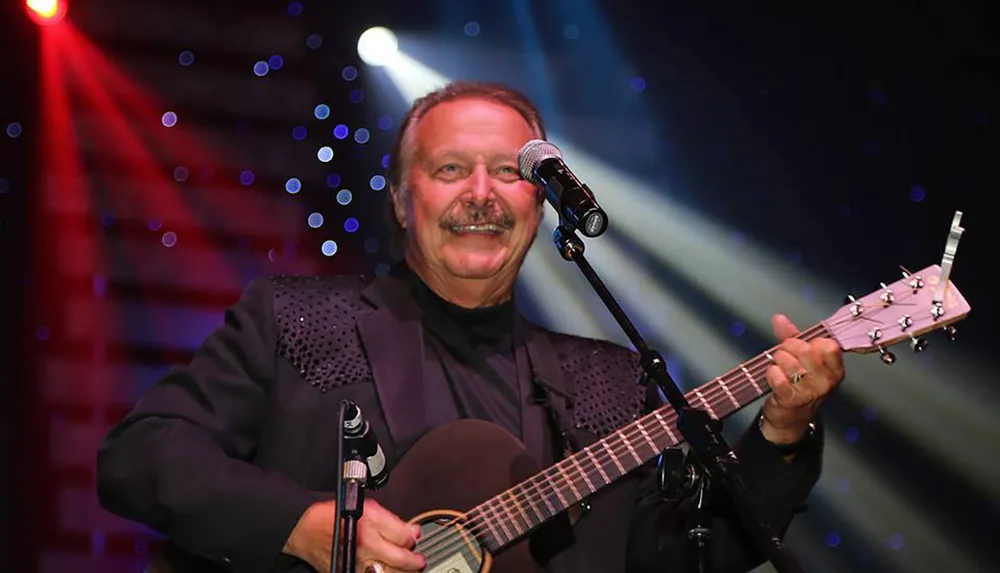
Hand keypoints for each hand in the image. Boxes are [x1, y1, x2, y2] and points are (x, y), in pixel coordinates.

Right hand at [284, 499, 424, 572]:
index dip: (414, 536)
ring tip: (407, 569)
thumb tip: (410, 531)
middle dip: (414, 561)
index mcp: (371, 527)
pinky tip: (386, 570)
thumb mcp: (366, 508)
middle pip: (401, 560)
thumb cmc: (332, 516)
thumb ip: (391, 520)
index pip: (404, 537)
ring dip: (401, 572)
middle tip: (419, 561)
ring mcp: (358, 564)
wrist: (306, 530)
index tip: (416, 536)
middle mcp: (366, 548)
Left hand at [762, 314, 844, 443]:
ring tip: (779, 366)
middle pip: (805, 350)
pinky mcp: (793, 399)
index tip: (803, 347)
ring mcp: (810, 391)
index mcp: (835, 368)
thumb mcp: (801, 358)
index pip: (828, 345)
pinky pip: (777, 376)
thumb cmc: (798, 384)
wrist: (791, 416)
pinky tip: (774, 376)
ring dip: (778, 360)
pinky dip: (771, 372)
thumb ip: (791, 335)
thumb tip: (779, 319)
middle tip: (784, 354)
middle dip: (788, 347)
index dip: (809, 341)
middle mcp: (826, 381)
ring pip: (789, 361)